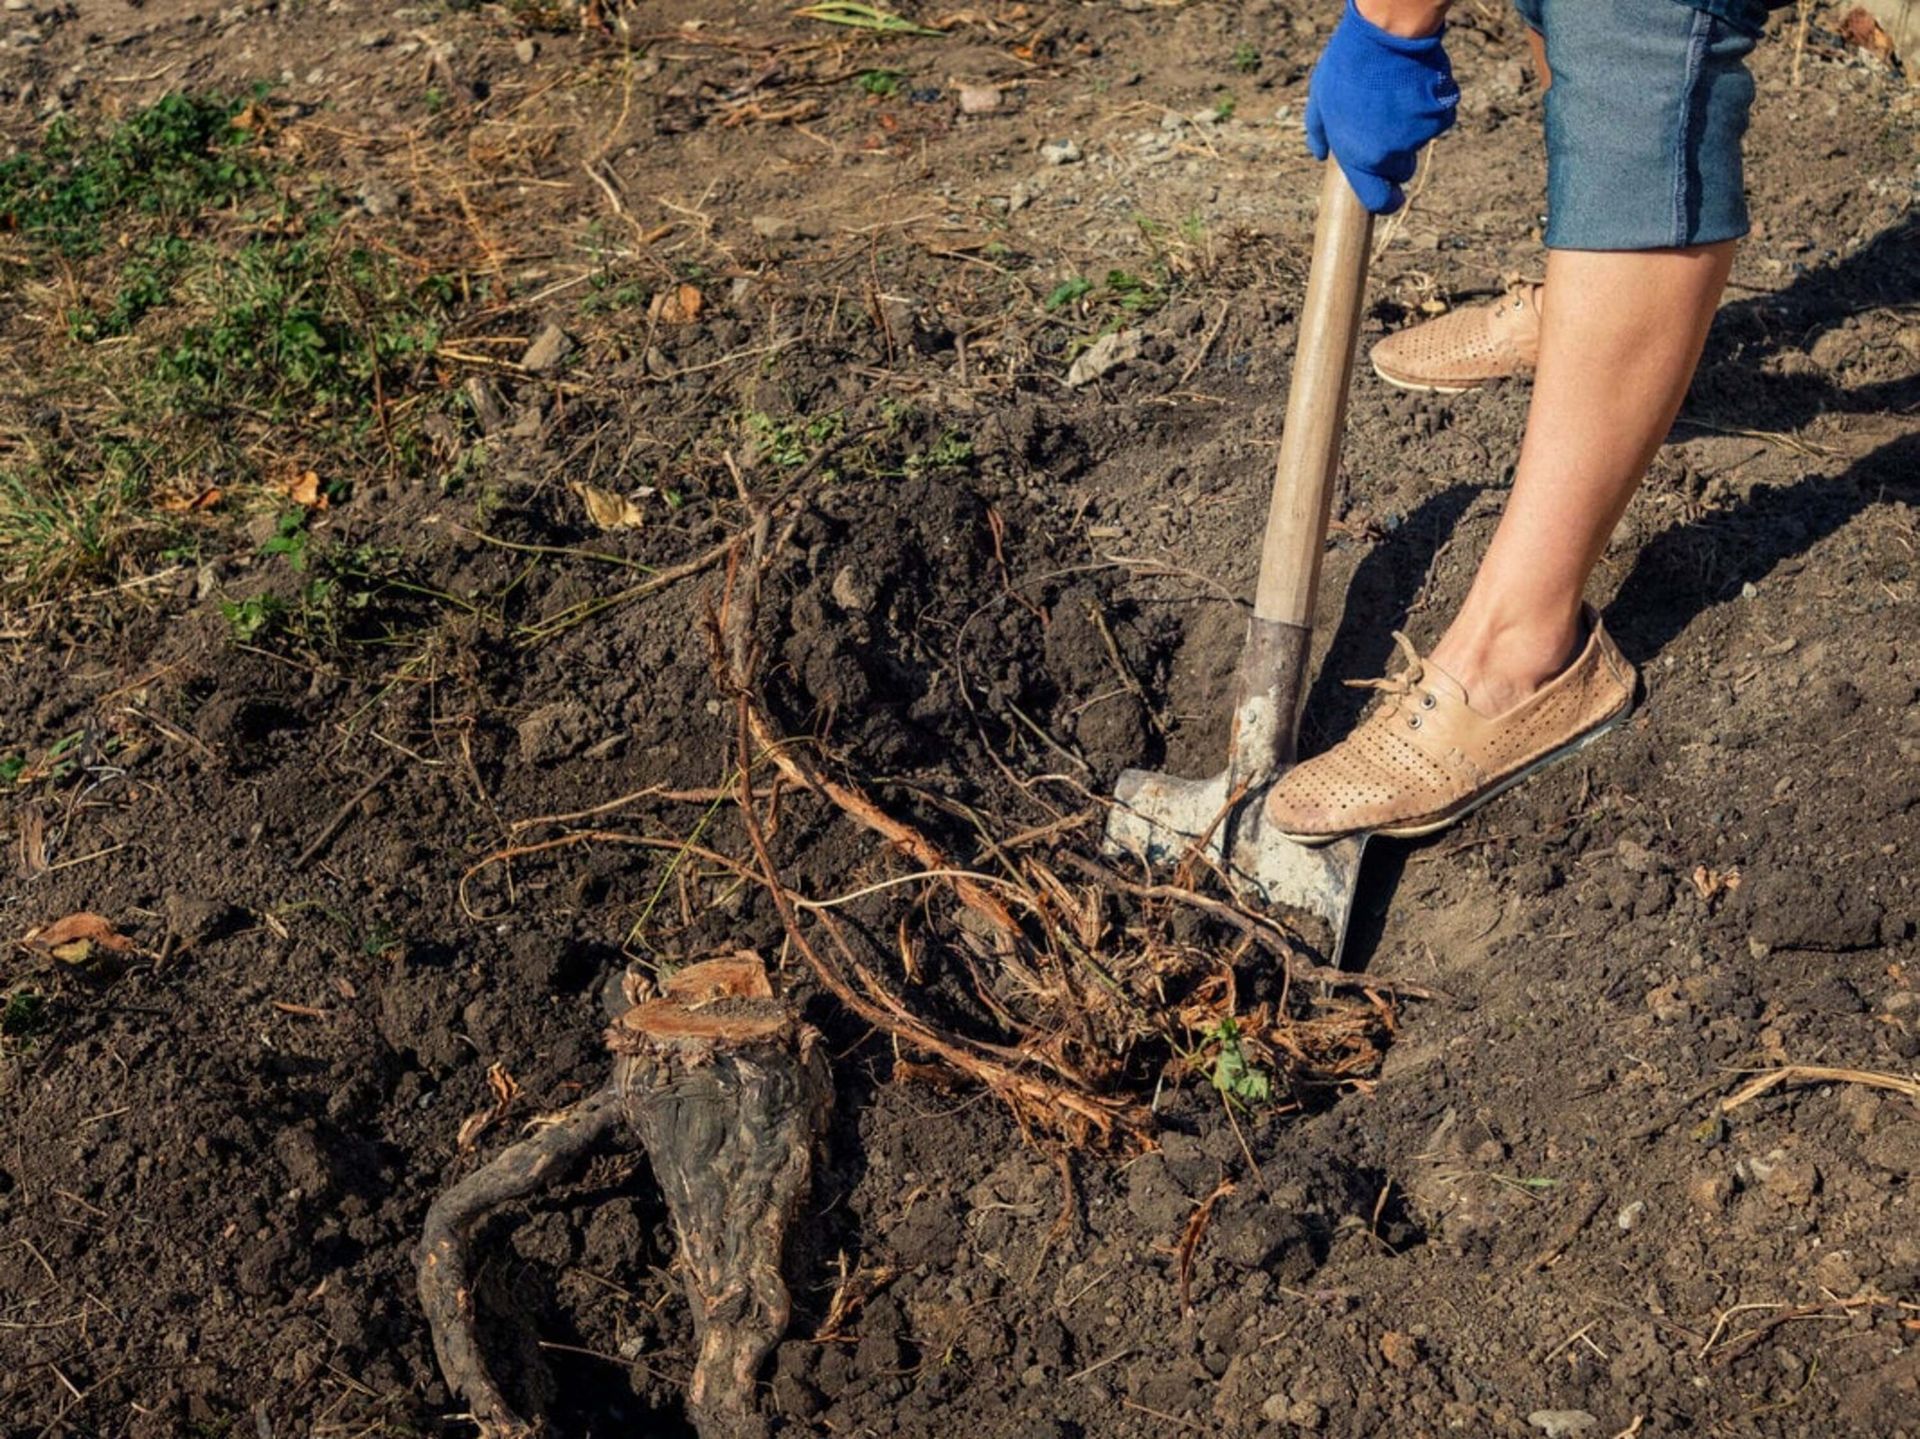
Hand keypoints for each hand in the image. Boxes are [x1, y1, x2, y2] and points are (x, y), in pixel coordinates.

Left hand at [1305, 0, 1459, 213]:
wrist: (1385, 34)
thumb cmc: (1347, 68)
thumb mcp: (1320, 102)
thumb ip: (1320, 134)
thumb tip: (1320, 155)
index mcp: (1360, 159)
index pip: (1378, 200)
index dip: (1385, 201)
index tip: (1389, 197)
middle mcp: (1391, 154)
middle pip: (1401, 170)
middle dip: (1396, 155)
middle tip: (1384, 124)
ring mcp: (1419, 135)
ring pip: (1419, 140)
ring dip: (1411, 124)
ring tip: (1395, 91)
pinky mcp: (1442, 114)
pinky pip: (1438, 117)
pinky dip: (1431, 106)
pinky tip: (1416, 83)